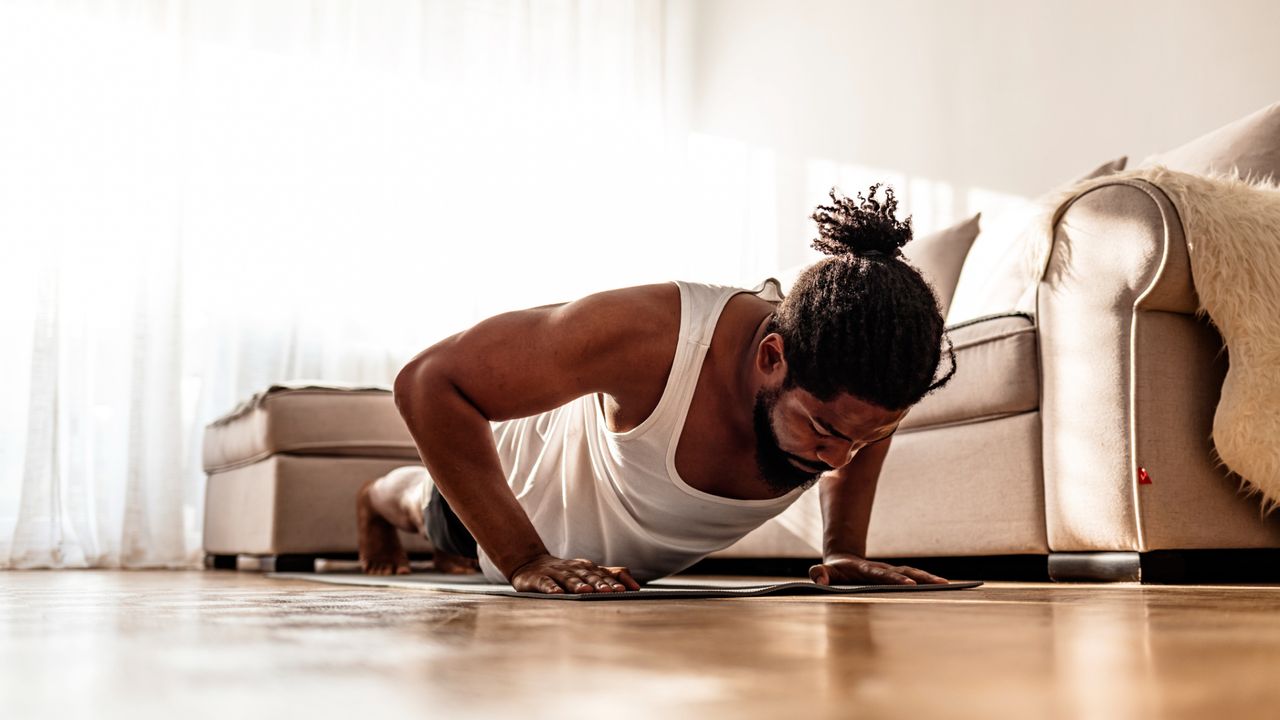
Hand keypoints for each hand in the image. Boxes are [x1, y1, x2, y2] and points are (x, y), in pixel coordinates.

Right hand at [509, 554, 641, 593]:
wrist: (529, 563)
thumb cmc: (565, 572)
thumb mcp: (587, 571)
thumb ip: (611, 575)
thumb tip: (636, 586)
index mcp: (586, 568)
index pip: (602, 574)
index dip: (613, 582)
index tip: (626, 590)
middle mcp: (573, 568)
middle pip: (588, 576)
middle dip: (599, 584)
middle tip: (610, 592)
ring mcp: (555, 573)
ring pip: (568, 578)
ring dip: (577, 585)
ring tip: (586, 592)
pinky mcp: (537, 579)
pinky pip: (545, 583)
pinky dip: (550, 588)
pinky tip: (556, 592)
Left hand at [809, 552, 947, 585]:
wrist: (841, 560)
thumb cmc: (832, 572)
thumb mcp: (823, 572)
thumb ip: (819, 574)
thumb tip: (819, 578)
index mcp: (865, 570)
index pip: (882, 575)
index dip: (895, 580)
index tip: (910, 585)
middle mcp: (883, 570)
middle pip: (905, 572)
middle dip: (923, 578)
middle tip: (941, 584)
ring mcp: (891, 573)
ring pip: (913, 574)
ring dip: (930, 579)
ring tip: (949, 585)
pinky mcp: (896, 578)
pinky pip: (915, 579)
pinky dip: (928, 583)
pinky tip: (944, 588)